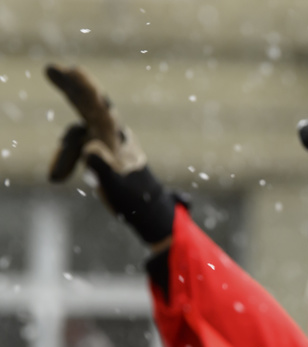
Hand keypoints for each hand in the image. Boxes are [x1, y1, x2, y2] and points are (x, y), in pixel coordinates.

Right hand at [45, 64, 174, 243]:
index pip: (100, 108)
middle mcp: (111, 134)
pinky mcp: (98, 150)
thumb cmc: (135, 197)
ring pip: (76, 136)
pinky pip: (76, 147)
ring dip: (64, 154)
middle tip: (52, 69)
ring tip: (56, 178)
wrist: (146, 207)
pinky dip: (66, 160)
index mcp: (117, 137)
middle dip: (71, 89)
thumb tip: (90, 149)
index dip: (86, 89)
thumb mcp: (118, 185)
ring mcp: (104, 140)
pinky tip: (57, 178)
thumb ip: (104, 167)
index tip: (74, 70)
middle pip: (87, 106)